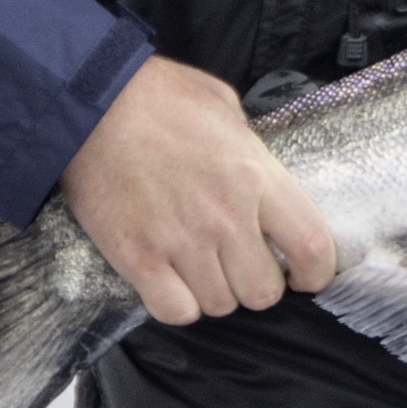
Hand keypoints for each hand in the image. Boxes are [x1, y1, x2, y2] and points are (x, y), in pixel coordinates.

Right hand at [56, 57, 338, 324]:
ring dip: (215, 291)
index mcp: (256, 176)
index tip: (305, 277)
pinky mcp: (139, 259)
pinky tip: (171, 280)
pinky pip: (175, 311)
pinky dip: (177, 304)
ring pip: (220, 305)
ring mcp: (181, 242)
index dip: (316, 273)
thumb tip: (258, 170)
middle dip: (257, 284)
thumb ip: (250, 146)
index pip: (312, 247)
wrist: (90, 104)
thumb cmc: (157, 96)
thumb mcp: (224, 106)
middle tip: (241, 266)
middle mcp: (226, 217)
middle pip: (264, 291)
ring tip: (200, 266)